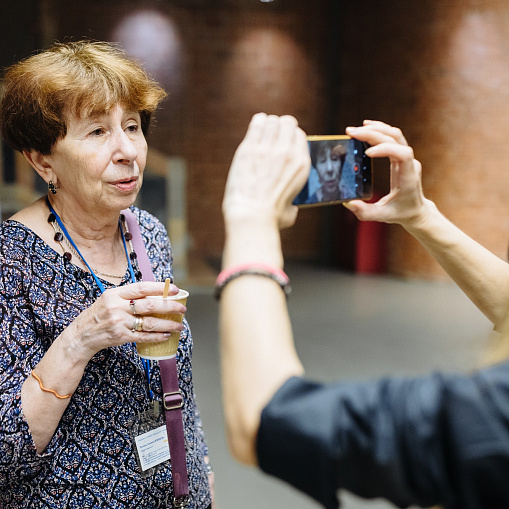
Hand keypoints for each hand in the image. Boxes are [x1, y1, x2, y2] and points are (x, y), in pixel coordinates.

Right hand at [61, 281, 185, 362]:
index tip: (174, 289)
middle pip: (149, 305)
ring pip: (149, 323)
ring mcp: (119, 323)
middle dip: (169, 307)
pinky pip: (143, 337)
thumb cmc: (99, 315)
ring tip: (179, 325)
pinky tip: (166, 335)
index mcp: (115, 294)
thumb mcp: (109, 299)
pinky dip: (157, 337)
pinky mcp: (121, 337)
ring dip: (167, 324)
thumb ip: (129, 296)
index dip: (159, 288)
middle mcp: (117, 307)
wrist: (80, 336)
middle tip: (182, 309)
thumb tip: (156, 293)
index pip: (141, 288)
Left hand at [223, 113, 310, 229]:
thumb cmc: (271, 218)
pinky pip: (257, 125)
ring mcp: (268, 148)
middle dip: (281, 125)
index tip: (284, 140)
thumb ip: (293, 206)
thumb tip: (292, 209)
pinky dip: (258, 122)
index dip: (291, 136)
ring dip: (269, 123)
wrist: (252, 216)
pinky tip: (256, 124)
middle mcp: (287, 152)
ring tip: (264, 128)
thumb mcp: (290, 212)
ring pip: (272, 122)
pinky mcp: (249, 148)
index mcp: (301, 165)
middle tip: (274, 131)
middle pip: (288, 124)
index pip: (299, 136)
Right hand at [343, 120, 428, 227]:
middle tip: (351, 133)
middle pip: (395, 139)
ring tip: (355, 130)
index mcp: (408, 177)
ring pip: (394, 134)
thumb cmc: (401, 213)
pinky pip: (392, 138)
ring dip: (375, 129)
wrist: (416, 211)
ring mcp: (407, 158)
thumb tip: (348, 202)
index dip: (386, 148)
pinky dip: (379, 130)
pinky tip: (366, 127)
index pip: (402, 153)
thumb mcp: (382, 216)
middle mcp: (410, 163)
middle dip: (373, 133)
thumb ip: (365, 212)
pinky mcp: (400, 156)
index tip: (367, 153)